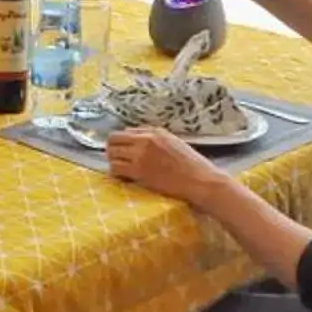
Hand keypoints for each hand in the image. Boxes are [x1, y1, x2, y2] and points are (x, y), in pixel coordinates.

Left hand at [105, 127, 220, 203]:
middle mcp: (145, 139)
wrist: (200, 180)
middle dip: (112, 148)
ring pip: (112, 153)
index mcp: (155, 131)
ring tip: (122, 169)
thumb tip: (135, 139)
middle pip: (114, 139)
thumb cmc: (191, 164)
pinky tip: (124, 177)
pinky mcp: (139, 171)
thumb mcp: (173, 142)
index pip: (126, 131)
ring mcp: (140, 155)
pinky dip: (116, 172)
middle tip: (117, 158)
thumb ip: (155, 138)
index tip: (123, 150)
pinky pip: (116, 168)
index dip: (122, 141)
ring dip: (113, 160)